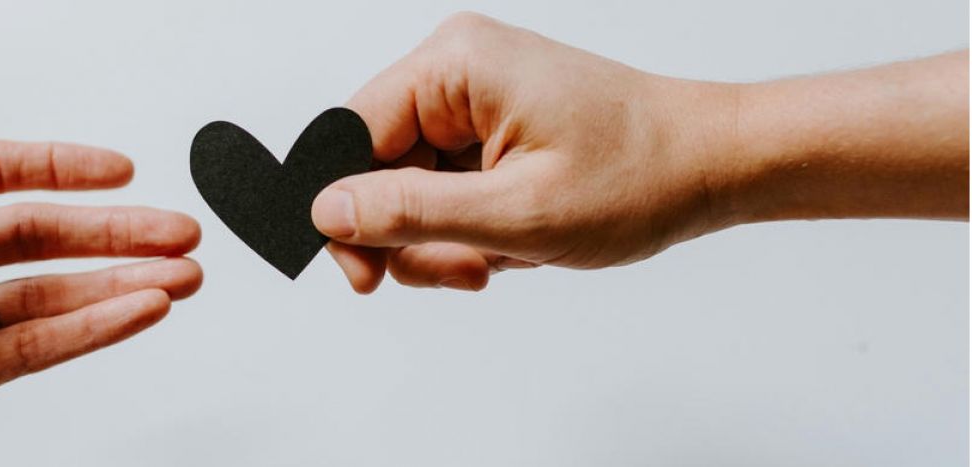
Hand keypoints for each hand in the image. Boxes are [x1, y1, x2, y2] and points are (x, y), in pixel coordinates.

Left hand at [0, 59, 201, 464]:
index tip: (121, 172)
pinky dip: (89, 332)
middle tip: (176, 233)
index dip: (62, 170)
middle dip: (113, 234)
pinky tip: (132, 313)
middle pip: (35, 237)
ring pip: (45, 297)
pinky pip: (30, 350)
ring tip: (178, 278)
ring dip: (116, 286)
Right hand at [312, 13, 967, 292]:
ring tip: (501, 258)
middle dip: (411, 235)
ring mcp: (474, 96)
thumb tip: (326, 212)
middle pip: (376, 167)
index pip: (348, 136)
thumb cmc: (639, 176)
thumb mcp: (516, 214)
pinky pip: (444, 186)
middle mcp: (456, 69)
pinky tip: (511, 242)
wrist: (712, 165)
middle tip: (464, 271)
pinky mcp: (490, 124)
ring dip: (444, 239)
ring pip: (409, 187)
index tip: (364, 275)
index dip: (345, 212)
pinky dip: (467, 227)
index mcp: (454, 65)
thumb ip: (410, 213)